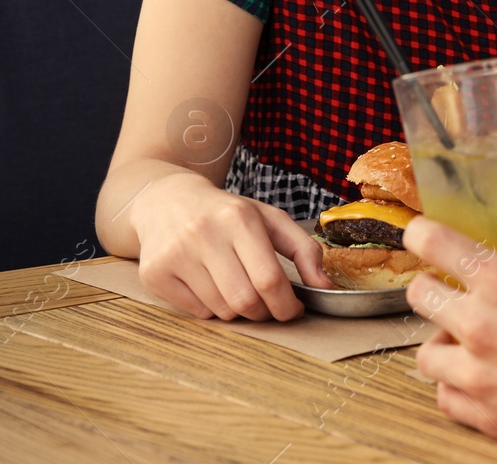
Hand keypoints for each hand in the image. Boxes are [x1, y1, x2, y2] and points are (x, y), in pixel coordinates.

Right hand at [128, 171, 332, 320]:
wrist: (167, 202)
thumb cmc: (227, 214)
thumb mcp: (270, 220)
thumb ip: (304, 250)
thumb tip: (325, 287)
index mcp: (238, 218)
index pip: (269, 278)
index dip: (286, 304)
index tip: (293, 310)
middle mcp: (203, 234)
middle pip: (246, 300)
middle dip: (264, 312)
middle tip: (268, 305)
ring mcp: (175, 254)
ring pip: (222, 310)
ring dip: (238, 310)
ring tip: (238, 288)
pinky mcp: (154, 273)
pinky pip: (196, 312)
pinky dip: (211, 309)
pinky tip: (211, 286)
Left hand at [405, 217, 496, 456]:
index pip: (433, 244)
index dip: (421, 234)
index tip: (420, 235)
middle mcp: (480, 323)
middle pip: (419, 295)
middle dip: (431, 289)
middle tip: (449, 292)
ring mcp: (479, 373)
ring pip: (425, 353)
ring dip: (442, 342)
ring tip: (464, 343)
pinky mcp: (487, 413)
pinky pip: (445, 398)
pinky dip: (455, 387)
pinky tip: (476, 379)